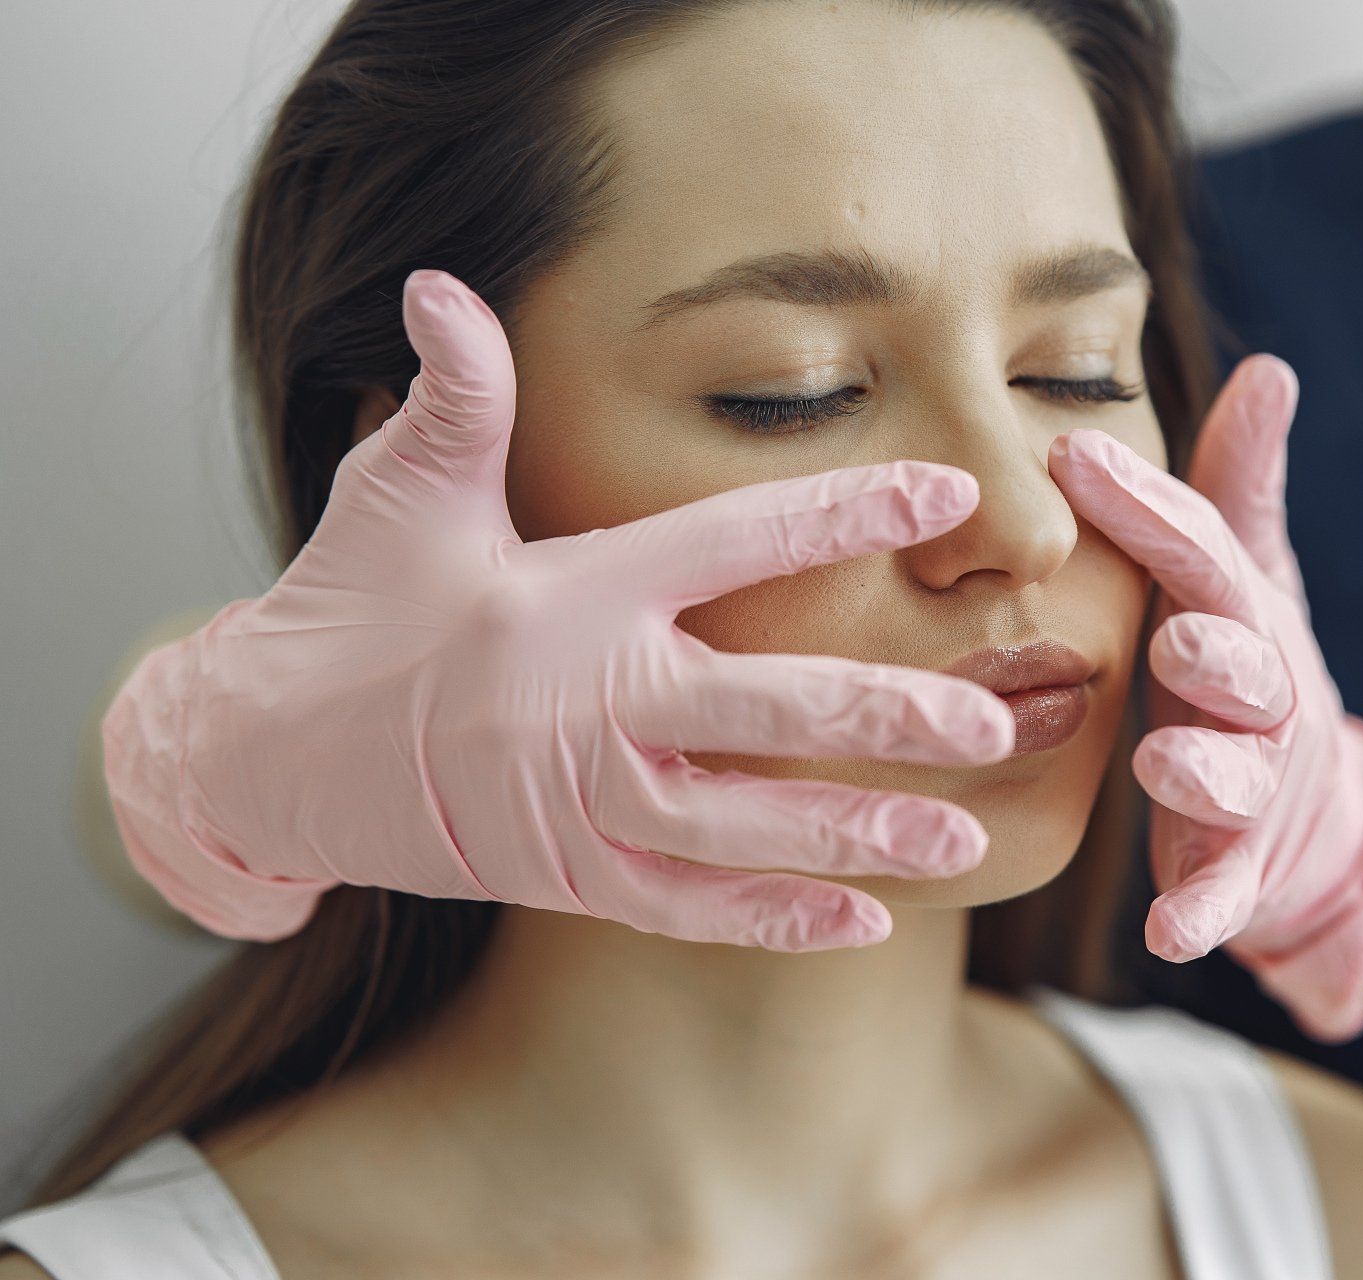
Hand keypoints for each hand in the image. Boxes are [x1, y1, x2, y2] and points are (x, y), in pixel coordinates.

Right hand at [101, 270, 1013, 950]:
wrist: (267, 757)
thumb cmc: (353, 610)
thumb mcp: (399, 496)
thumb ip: (455, 399)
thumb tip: (442, 283)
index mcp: (571, 598)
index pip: (727, 543)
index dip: (838, 514)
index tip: (945, 492)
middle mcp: (589, 705)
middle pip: (760, 714)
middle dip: (880, 717)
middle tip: (990, 720)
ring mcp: (581, 805)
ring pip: (742, 830)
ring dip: (855, 835)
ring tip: (966, 839)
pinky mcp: (571, 877)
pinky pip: (688, 907)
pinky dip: (774, 917)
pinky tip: (867, 917)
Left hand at [1048, 355, 1362, 1039]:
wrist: (1318, 819)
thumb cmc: (1250, 673)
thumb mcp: (1252, 578)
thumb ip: (1242, 486)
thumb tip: (1272, 366)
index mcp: (1245, 619)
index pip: (1204, 557)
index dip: (1149, 511)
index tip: (1073, 457)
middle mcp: (1262, 702)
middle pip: (1245, 669)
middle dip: (1215, 651)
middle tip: (1172, 633)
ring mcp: (1257, 792)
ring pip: (1235, 781)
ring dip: (1204, 775)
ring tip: (1163, 766)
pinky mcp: (1240, 872)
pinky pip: (1224, 897)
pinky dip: (1203, 916)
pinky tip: (1168, 938)